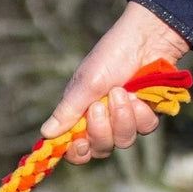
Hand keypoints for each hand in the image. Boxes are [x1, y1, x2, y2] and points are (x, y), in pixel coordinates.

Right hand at [41, 1, 190, 164]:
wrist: (147, 39)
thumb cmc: (110, 57)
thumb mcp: (85, 84)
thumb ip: (67, 112)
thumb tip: (45, 134)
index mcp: (80, 117)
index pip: (75, 149)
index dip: (77, 152)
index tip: (80, 142)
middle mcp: (102, 123)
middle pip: (100, 149)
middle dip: (100, 130)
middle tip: (100, 105)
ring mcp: (126, 120)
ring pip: (123, 141)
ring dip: (122, 118)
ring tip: (122, 92)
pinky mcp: (147, 115)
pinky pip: (145, 128)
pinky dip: (141, 112)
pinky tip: (139, 94)